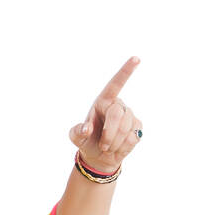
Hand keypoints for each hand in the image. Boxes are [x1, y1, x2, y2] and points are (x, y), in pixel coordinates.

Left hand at [68, 56, 143, 173]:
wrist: (99, 156)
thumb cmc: (87, 141)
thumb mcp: (76, 137)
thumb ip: (77, 132)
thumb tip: (86, 129)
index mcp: (103, 101)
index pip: (115, 84)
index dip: (126, 71)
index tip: (136, 59)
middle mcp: (118, 105)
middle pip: (118, 114)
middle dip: (109, 133)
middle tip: (103, 145)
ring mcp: (130, 116)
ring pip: (126, 128)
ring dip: (114, 143)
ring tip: (107, 147)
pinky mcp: (138, 127)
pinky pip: (133, 137)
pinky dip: (123, 147)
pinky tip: (118, 147)